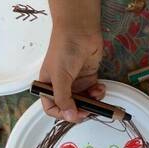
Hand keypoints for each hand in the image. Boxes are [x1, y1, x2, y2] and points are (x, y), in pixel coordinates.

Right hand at [40, 0, 104, 122]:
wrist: (80, 31)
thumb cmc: (64, 50)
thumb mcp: (60, 76)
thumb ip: (63, 98)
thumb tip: (69, 116)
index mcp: (48, 86)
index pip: (52, 108)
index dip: (62, 114)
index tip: (74, 114)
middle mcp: (61, 87)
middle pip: (70, 107)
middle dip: (81, 110)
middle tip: (89, 109)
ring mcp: (76, 83)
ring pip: (84, 101)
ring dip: (92, 102)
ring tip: (96, 94)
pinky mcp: (89, 78)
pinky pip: (93, 93)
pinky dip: (98, 93)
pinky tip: (100, 87)